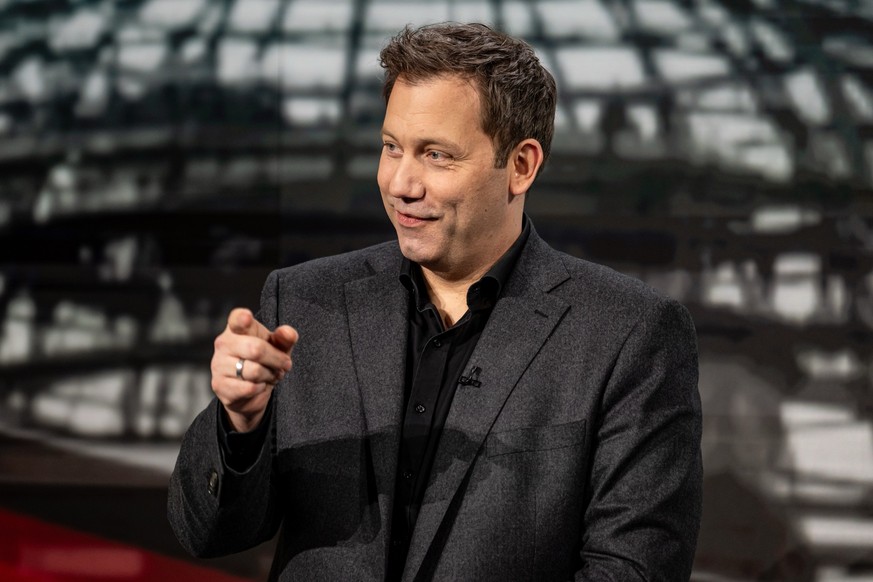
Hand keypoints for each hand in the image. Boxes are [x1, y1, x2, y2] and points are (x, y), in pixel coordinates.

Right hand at [211, 308, 297, 431]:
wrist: (249, 390)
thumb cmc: (264, 360)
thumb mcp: (278, 346)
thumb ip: (285, 337)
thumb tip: (288, 333)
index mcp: (238, 328)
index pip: (237, 319)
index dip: (242, 318)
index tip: (247, 317)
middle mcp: (224, 343)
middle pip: (256, 349)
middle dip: (277, 360)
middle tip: (284, 365)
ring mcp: (219, 364)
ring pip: (254, 371)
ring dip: (270, 375)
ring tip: (270, 375)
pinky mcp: (219, 385)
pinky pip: (248, 388)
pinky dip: (260, 388)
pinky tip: (259, 385)